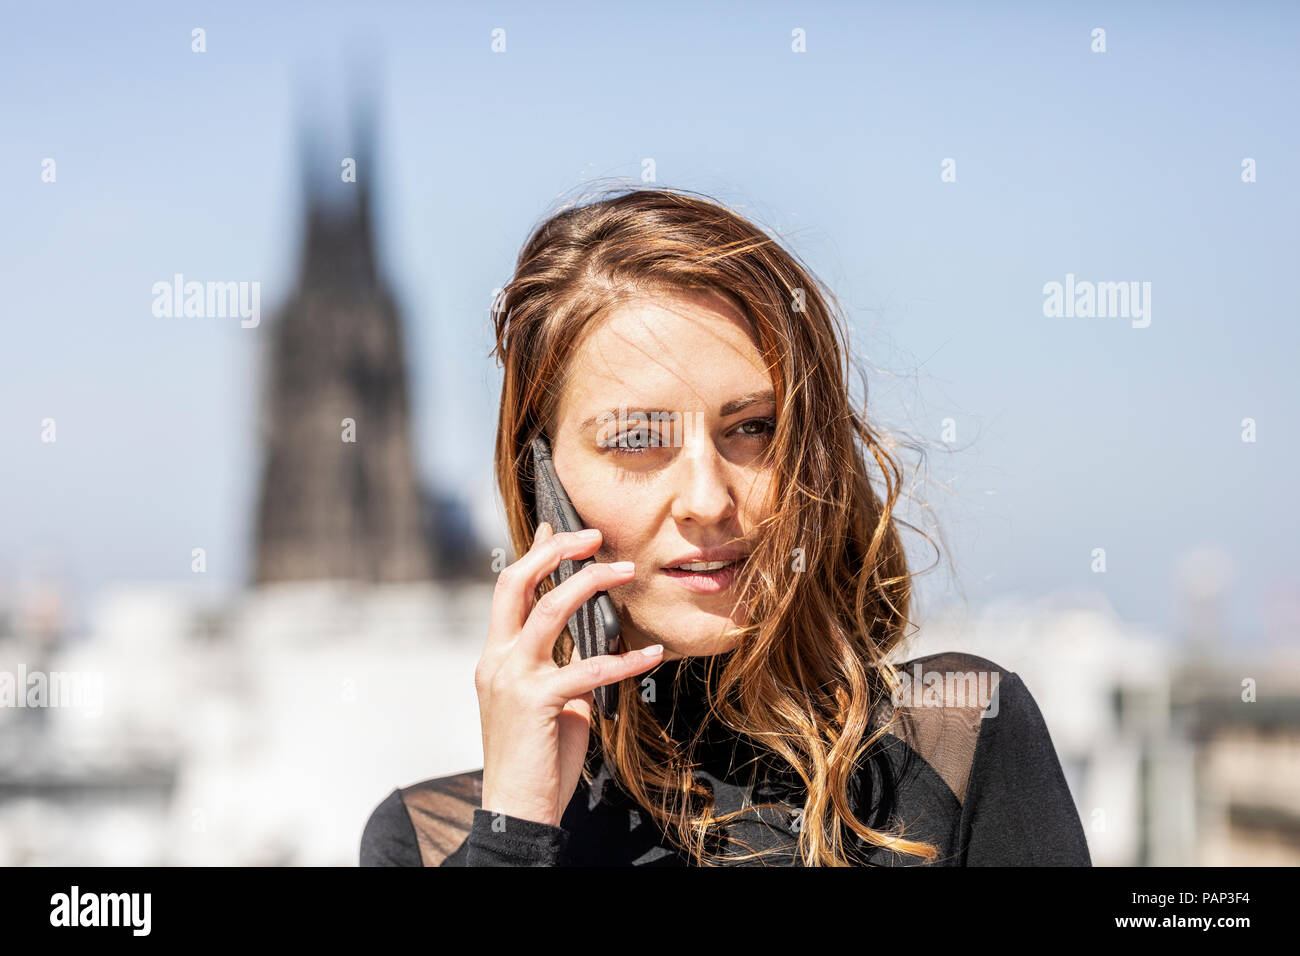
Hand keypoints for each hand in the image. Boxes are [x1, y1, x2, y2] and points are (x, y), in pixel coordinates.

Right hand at [474, 522, 662, 827]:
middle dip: (554, 551)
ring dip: (591, 585)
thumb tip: (589, 639)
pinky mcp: (536, 702)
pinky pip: (586, 668)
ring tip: (627, 572)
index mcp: (495, 656)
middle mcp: (497, 660)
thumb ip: (559, 666)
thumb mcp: (547, 700)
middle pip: (516, 583)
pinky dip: (623, 659)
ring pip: (549, 611)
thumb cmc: (537, 756)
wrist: (518, 808)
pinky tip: (650, 654)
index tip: (560, 527)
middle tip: (592, 535)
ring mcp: (512, 679)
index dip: (535, 554)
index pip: (509, 589)